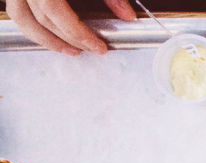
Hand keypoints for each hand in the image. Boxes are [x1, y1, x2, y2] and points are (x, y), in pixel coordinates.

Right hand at [7, 0, 135, 55]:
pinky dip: (31, 23)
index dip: (77, 33)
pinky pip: (16, 7)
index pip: (55, 10)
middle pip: (40, 17)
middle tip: (89, 48)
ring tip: (68, 48)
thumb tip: (127, 15)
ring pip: (21, 16)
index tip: (99, 46)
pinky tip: (49, 32)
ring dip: (44, 38)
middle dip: (67, 38)